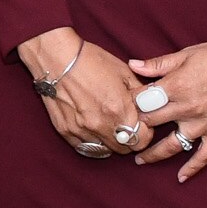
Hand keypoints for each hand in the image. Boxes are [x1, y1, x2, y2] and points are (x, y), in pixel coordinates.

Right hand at [17, 29, 156, 163]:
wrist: (57, 57)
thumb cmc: (91, 60)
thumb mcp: (124, 72)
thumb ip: (140, 93)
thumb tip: (149, 104)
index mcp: (119, 110)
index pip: (142, 139)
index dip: (145, 132)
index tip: (142, 124)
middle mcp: (101, 125)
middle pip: (125, 148)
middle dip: (129, 138)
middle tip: (126, 124)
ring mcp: (81, 130)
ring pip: (105, 150)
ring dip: (110, 141)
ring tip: (109, 126)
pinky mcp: (65, 131)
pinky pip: (84, 147)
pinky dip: (92, 141)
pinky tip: (93, 128)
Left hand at [123, 41, 206, 183]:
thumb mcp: (185, 55)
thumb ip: (158, 64)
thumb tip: (132, 65)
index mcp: (175, 87)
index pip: (141, 101)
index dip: (129, 104)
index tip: (122, 108)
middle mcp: (186, 109)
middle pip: (151, 124)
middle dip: (136, 128)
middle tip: (125, 134)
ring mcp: (203, 124)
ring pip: (172, 146)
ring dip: (153, 155)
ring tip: (139, 160)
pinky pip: (204, 156)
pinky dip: (192, 168)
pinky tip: (180, 177)